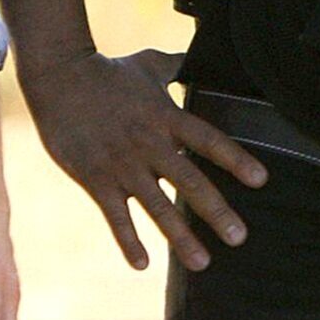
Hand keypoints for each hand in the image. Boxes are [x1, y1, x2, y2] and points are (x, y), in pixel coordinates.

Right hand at [18, 47, 265, 271]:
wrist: (59, 77)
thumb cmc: (107, 70)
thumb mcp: (148, 64)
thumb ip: (175, 66)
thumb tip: (196, 55)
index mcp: (167, 118)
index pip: (210, 140)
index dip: (236, 160)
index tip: (261, 181)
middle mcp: (150, 145)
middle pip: (190, 182)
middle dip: (216, 212)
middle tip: (239, 238)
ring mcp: (123, 165)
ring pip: (157, 207)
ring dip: (180, 237)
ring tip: (202, 262)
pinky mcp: (96, 179)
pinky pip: (116, 216)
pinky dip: (129, 241)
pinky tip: (143, 264)